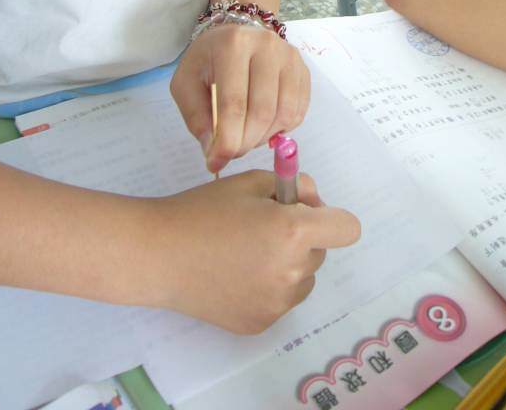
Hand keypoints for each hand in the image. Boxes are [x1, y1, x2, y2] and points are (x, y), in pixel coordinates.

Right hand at [143, 170, 359, 331]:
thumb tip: (313, 199)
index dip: (330, 217)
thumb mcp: (252, 183)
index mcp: (293, 232)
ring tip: (246, 251)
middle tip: (261, 225)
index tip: (306, 212)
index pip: (346, 228)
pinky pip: (281, 300)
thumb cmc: (203, 211)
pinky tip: (235, 274)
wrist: (159, 254)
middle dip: (302, 236)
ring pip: (302, 278)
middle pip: (320, 251)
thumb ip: (292, 186)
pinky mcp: (260, 323)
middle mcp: (292, 272)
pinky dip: (268, 286)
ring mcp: (277, 303)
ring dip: (288, 264)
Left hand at [171, 25, 310, 172]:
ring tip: (245, 137)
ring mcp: (290, 57)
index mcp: (233, 45)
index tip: (216, 162)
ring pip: (284, 115)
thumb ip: (196, 117)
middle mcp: (267, 46)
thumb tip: (214, 152)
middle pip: (262, 111)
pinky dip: (280, 130)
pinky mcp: (303, 71)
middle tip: (230, 153)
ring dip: (263, 138)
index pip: (234, 103)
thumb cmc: (208, 61)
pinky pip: (298, 112)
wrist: (236, 35)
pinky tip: (263, 126)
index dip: (226, 140)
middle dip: (245, 143)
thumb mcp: (186, 83)